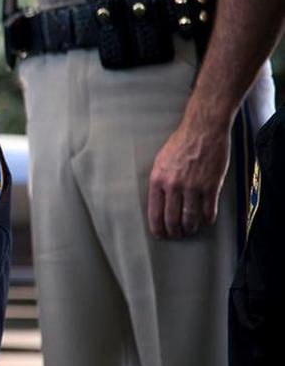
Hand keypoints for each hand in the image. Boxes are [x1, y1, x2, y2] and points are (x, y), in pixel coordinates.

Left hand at [147, 118, 230, 238]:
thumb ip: (159, 182)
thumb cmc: (180, 144)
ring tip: (191, 229)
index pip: (155, 212)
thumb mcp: (160, 162)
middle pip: (172, 219)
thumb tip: (159, 201)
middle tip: (177, 234)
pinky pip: (209, 210)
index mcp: (158, 180)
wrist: (203, 130)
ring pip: (190, 218)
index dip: (158, 228)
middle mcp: (173, 186)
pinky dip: (207, 218)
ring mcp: (193, 187)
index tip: (160, 235)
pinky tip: (206, 220)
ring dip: (190, 227)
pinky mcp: (211, 185)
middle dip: (174, 231)